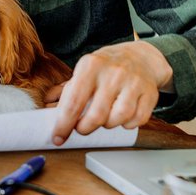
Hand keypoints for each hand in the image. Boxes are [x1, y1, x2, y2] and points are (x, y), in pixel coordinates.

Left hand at [47, 41, 172, 144]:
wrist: (142, 57)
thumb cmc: (107, 67)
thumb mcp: (84, 71)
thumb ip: (65, 91)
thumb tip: (45, 110)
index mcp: (91, 65)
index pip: (73, 102)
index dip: (63, 125)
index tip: (58, 138)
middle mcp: (113, 72)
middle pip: (96, 116)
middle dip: (85, 128)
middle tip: (82, 127)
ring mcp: (134, 82)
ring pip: (117, 119)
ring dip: (108, 125)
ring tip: (105, 117)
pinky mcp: (150, 93)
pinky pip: (136, 121)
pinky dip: (127, 124)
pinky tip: (122, 116)